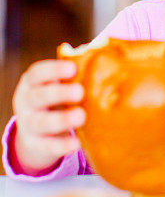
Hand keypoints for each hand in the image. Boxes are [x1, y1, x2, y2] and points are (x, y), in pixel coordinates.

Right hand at [11, 60, 85, 174]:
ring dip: (61, 119)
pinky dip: (62, 145)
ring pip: (41, 123)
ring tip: (81, 116)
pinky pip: (48, 146)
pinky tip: (77, 142)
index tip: (73, 68)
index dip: (54, 69)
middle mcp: (26, 102)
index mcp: (32, 83)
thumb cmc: (56, 97)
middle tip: (80, 92)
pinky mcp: (36, 145)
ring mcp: (29, 125)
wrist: (35, 131)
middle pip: (38, 96)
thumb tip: (106, 49)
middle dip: (58, 93)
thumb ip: (75, 71)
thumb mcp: (58, 83)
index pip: (37, 73)